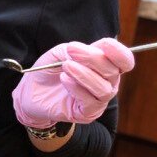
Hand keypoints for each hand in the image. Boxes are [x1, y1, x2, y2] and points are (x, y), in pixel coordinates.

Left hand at [11, 38, 135, 128]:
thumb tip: (86, 50)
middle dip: (93, 58)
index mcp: (106, 66)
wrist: (32, 92)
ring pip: (104, 88)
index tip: (102, 44)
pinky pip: (90, 102)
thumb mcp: (60, 53)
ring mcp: (99, 99)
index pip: (124, 60)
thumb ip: (76, 50)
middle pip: (113, 71)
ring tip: (66, 66)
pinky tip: (65, 79)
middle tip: (71, 50)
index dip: (118, 51)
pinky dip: (77, 88)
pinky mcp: (87, 113)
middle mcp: (107, 83)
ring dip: (85, 75)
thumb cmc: (50, 71)